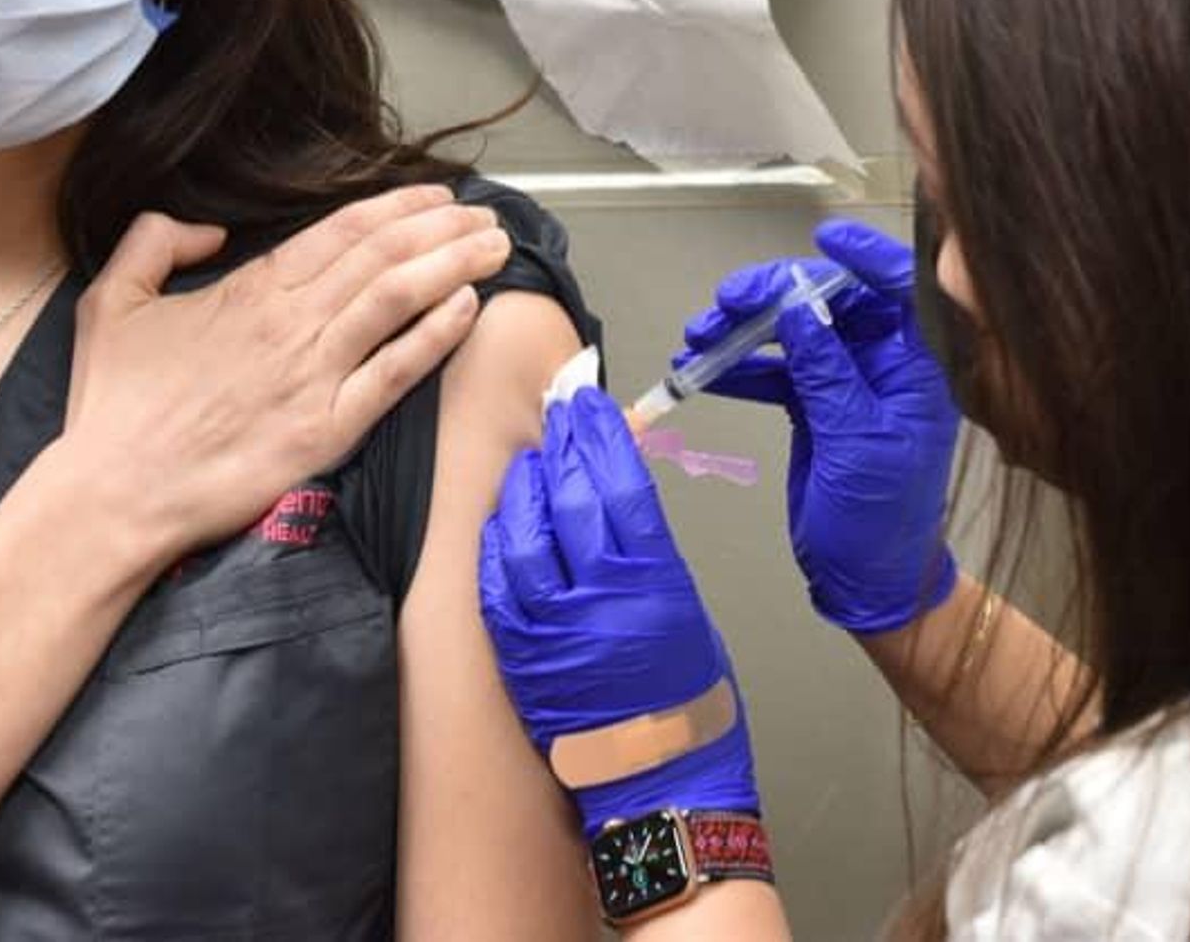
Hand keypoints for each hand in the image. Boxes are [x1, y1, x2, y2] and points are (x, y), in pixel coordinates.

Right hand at [63, 184, 510, 569]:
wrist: (113, 495)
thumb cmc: (111, 406)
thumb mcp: (112, 300)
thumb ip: (155, 242)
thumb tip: (209, 229)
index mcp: (249, 289)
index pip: (342, 232)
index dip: (398, 207)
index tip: (437, 195)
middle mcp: (291, 322)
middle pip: (384, 255)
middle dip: (443, 226)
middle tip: (487, 214)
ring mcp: (314, 375)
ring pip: (399, 298)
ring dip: (455, 264)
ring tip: (496, 246)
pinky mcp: (327, 430)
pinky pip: (395, 372)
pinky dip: (436, 334)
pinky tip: (469, 307)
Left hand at [479, 388, 759, 835]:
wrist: (666, 785)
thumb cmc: (690, 702)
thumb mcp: (688, 607)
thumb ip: (649, 548)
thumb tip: (618, 487)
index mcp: (655, 581)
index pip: (620, 482)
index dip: (599, 435)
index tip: (587, 404)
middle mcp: (602, 599)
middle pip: (571, 498)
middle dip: (562, 447)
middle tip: (557, 416)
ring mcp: (555, 629)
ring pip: (524, 536)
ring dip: (525, 492)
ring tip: (531, 468)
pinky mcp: (523, 657)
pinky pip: (499, 587)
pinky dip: (498, 547)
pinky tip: (503, 525)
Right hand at [683, 220, 960, 633]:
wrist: (868, 580)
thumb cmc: (884, 522)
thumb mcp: (857, 443)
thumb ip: (827, 374)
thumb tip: (800, 311)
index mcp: (918, 369)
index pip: (901, 291)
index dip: (867, 257)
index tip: (827, 237)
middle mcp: (886, 367)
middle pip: (832, 304)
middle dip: (776, 295)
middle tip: (729, 301)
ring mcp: (849, 383)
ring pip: (796, 332)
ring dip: (745, 330)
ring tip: (700, 335)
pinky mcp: (816, 405)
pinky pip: (776, 370)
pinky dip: (739, 367)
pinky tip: (703, 368)